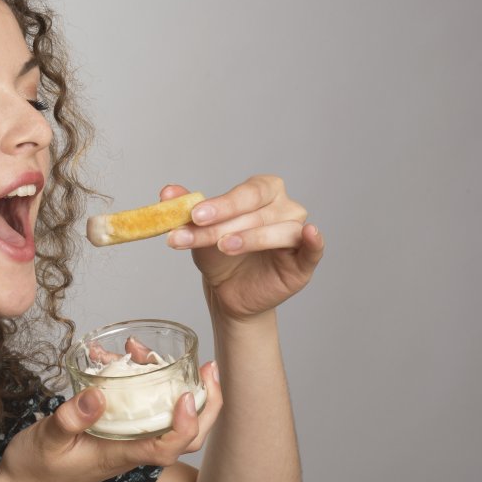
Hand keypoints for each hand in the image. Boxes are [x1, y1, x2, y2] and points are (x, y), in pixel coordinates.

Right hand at [0, 361, 222, 481]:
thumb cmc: (35, 468)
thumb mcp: (48, 439)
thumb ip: (71, 418)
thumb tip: (100, 394)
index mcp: (120, 454)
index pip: (169, 446)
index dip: (186, 422)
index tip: (186, 393)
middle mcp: (130, 447)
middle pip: (186, 436)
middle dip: (205, 402)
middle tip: (207, 367)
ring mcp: (125, 439)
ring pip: (166, 416)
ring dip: (168, 381)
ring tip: (142, 349)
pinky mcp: (115, 431)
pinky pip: (141, 407)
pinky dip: (139, 380)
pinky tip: (118, 358)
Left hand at [163, 176, 324, 321]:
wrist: (228, 290)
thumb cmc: (218, 254)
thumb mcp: (198, 230)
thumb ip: (184, 209)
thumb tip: (167, 192)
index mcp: (262, 191)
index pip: (245, 193)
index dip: (221, 203)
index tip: (194, 214)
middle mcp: (284, 206)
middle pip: (258, 211)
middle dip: (224, 223)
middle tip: (198, 229)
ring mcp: (297, 232)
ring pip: (279, 230)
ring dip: (250, 238)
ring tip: (223, 246)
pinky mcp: (305, 261)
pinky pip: (314, 248)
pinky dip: (314, 241)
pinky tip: (308, 234)